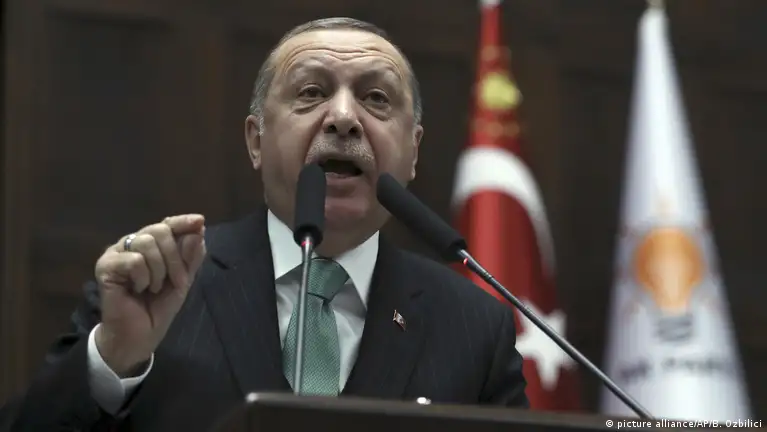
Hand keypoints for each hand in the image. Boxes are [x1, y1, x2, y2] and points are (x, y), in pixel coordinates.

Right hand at [93, 214, 206, 376]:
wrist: (140, 336)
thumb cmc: (158, 307)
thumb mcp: (182, 281)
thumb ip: (191, 257)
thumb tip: (198, 230)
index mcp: (152, 246)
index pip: (168, 224)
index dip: (183, 222)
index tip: (199, 221)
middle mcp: (132, 244)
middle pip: (159, 230)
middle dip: (175, 257)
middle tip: (177, 281)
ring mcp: (117, 253)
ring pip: (146, 242)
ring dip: (160, 270)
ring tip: (154, 288)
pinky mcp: (105, 266)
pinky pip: (134, 260)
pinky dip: (143, 277)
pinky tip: (138, 290)